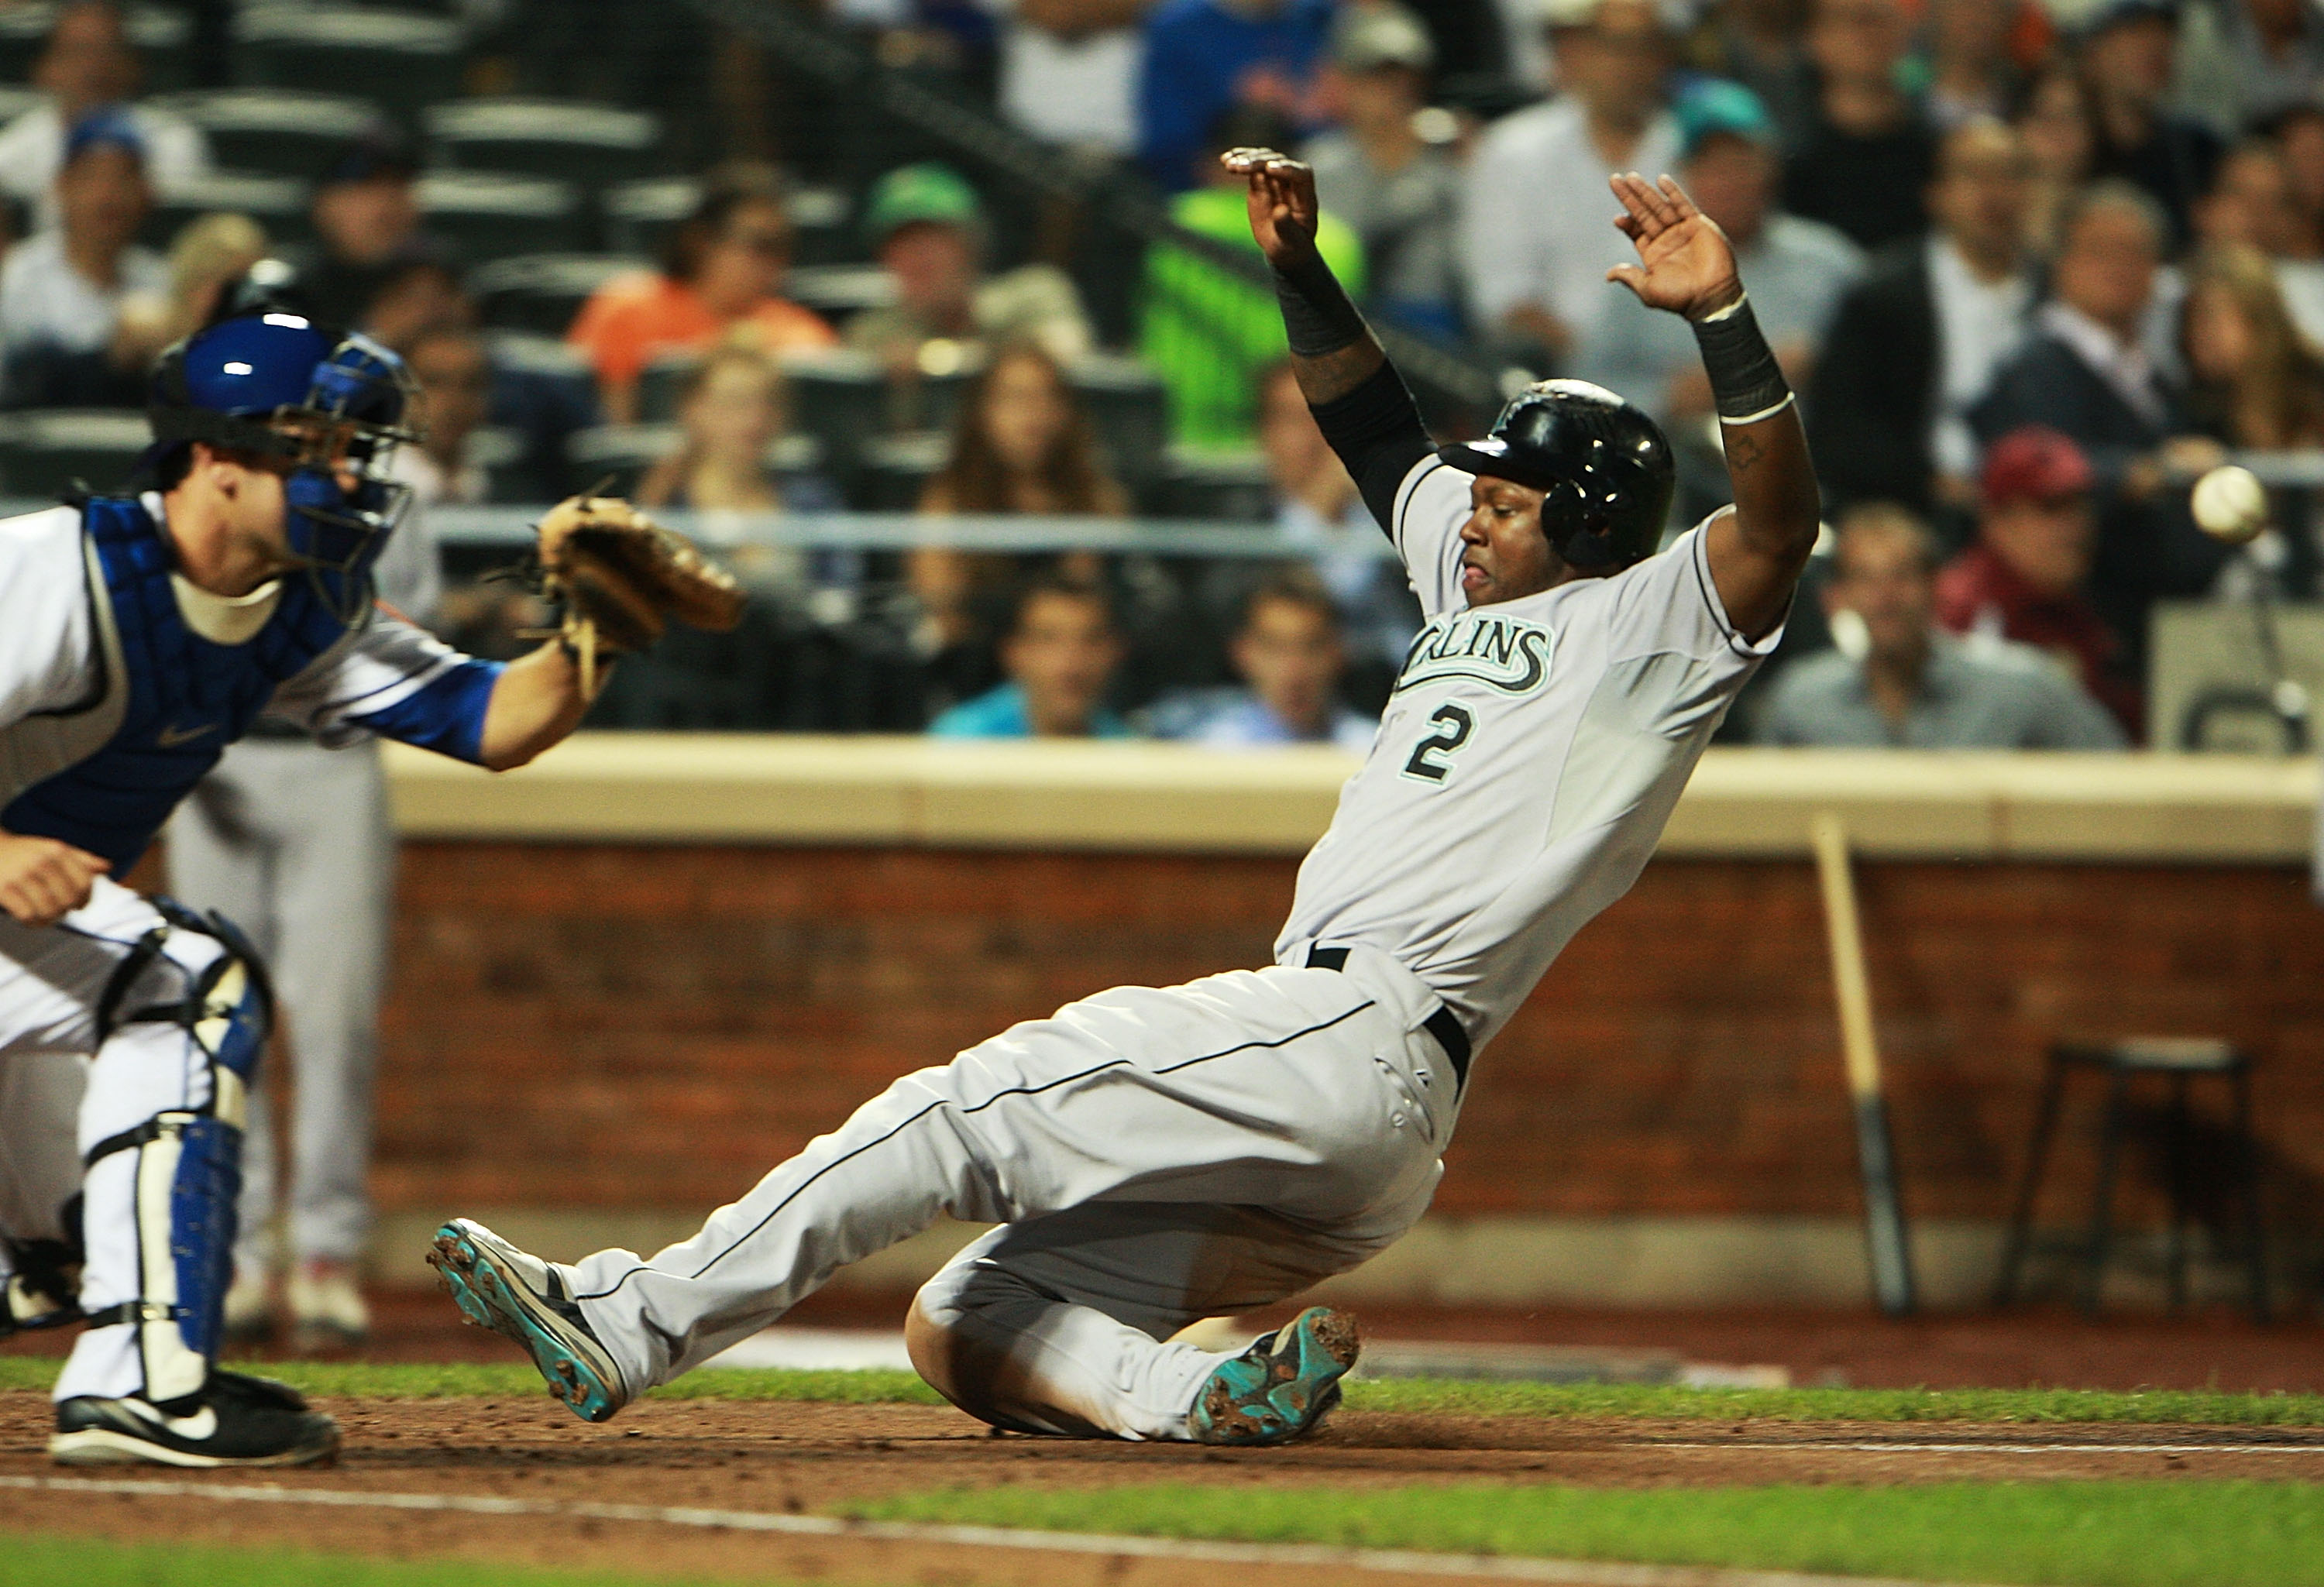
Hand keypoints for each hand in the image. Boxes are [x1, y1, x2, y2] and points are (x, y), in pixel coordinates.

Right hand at [0, 832, 108, 927]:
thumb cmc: (22, 853)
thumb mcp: (51, 849)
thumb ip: (80, 859)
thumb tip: (106, 867)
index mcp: (57, 850)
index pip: (85, 881)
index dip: (86, 897)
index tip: (79, 905)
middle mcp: (41, 861)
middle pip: (69, 898)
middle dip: (66, 910)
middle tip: (59, 911)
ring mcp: (21, 875)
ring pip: (49, 910)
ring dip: (50, 919)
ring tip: (45, 917)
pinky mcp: (3, 889)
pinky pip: (27, 915)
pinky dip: (32, 922)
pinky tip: (30, 919)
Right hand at [1222, 147, 1319, 268]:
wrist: (1282, 246)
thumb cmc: (1291, 245)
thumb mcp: (1291, 241)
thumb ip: (1286, 226)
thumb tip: (1280, 210)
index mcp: (1305, 195)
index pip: (1300, 174)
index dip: (1286, 169)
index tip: (1269, 169)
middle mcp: (1291, 181)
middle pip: (1278, 162)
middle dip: (1259, 162)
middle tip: (1239, 167)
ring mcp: (1275, 178)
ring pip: (1263, 158)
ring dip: (1246, 159)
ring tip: (1229, 164)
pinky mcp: (1259, 179)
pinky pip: (1250, 164)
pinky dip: (1238, 160)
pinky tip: (1225, 159)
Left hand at [1605, 172, 1743, 322]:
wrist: (1710, 297)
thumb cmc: (1679, 297)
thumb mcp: (1648, 289)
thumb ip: (1629, 277)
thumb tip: (1608, 275)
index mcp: (1653, 252)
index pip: (1636, 231)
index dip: (1626, 223)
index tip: (1617, 218)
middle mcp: (1666, 238)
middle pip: (1644, 213)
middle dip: (1629, 197)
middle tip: (1614, 180)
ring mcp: (1681, 230)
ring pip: (1660, 206)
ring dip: (1646, 191)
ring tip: (1631, 177)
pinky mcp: (1698, 224)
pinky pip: (1683, 204)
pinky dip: (1673, 192)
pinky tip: (1661, 180)